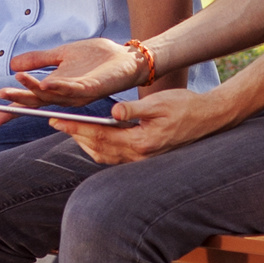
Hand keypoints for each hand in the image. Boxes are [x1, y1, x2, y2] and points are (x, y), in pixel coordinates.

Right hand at [0, 37, 139, 124]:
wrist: (126, 58)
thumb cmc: (97, 58)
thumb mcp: (61, 55)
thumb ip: (38, 60)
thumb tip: (12, 65)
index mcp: (56, 88)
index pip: (30, 100)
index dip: (12, 109)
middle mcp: (64, 95)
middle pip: (37, 100)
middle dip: (18, 99)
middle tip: (0, 96)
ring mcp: (78, 93)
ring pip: (51, 95)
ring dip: (33, 89)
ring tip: (16, 82)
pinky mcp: (91, 87)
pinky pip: (73, 89)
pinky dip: (59, 87)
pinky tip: (46, 83)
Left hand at [55, 87, 233, 163]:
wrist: (208, 119)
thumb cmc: (185, 106)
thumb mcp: (159, 103)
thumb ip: (134, 108)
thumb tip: (113, 112)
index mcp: (142, 142)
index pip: (100, 136)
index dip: (75, 128)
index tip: (57, 120)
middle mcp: (140, 156)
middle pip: (97, 148)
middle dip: (74, 135)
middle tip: (55, 122)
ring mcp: (142, 160)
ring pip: (104, 155)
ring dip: (84, 143)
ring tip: (69, 128)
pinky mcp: (144, 158)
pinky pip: (114, 156)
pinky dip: (99, 147)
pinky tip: (92, 137)